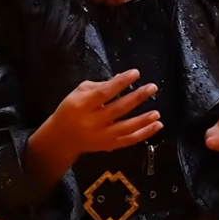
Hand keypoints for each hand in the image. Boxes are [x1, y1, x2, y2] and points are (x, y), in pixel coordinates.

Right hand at [48, 69, 162, 158]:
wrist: (61, 137)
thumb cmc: (71, 109)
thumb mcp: (78, 93)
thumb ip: (100, 85)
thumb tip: (122, 78)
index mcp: (82, 105)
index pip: (104, 93)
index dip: (120, 83)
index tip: (135, 73)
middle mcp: (92, 122)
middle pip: (117, 109)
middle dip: (137, 98)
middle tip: (152, 87)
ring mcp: (101, 136)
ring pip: (125, 128)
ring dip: (143, 120)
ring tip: (157, 113)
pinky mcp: (108, 145)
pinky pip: (129, 141)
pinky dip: (144, 134)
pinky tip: (156, 126)